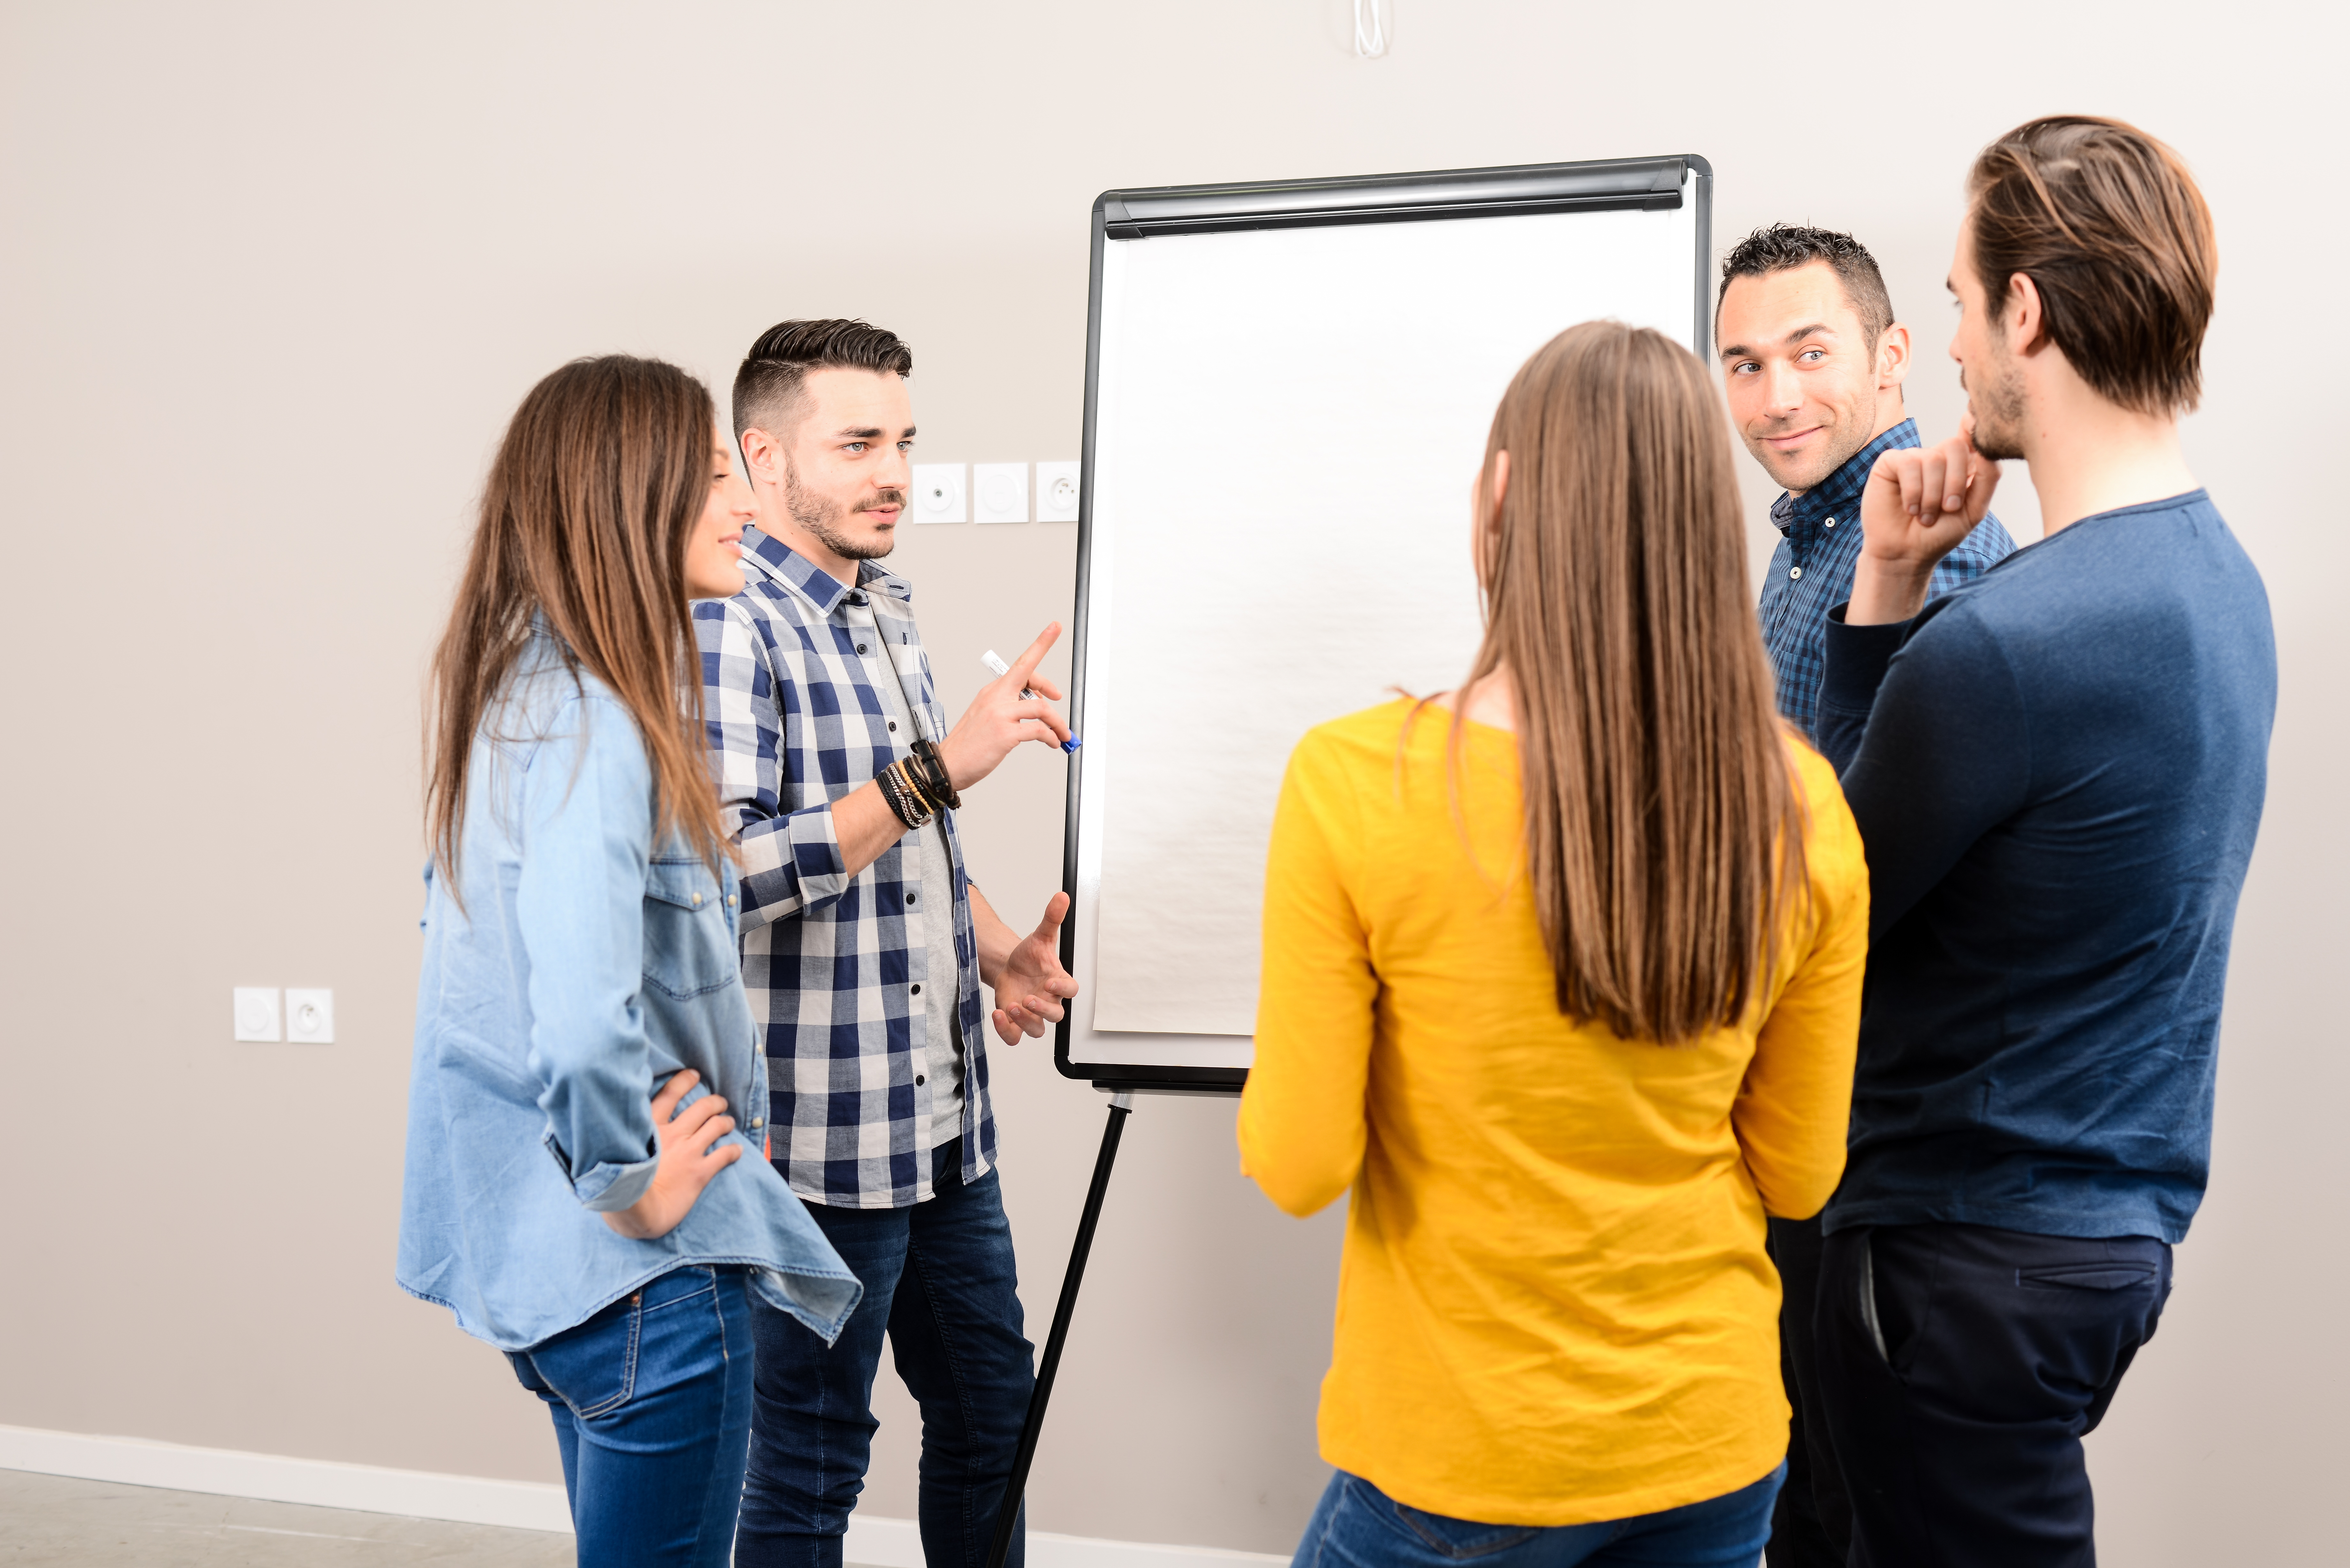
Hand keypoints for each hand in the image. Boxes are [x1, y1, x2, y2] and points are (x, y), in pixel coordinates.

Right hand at [601, 1070, 742, 1239]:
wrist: (634, 1212)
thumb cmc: (619, 1186)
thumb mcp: (616, 1151)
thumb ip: (624, 1137)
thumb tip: (617, 1131)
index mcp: (650, 1127)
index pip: (669, 1094)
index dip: (684, 1081)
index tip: (694, 1075)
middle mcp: (672, 1135)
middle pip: (700, 1108)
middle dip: (714, 1102)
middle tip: (719, 1103)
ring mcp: (688, 1152)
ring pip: (715, 1126)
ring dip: (725, 1122)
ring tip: (729, 1122)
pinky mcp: (700, 1172)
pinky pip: (724, 1155)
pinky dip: (734, 1151)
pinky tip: (737, 1151)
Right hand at [936, 623, 1072, 790]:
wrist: (948, 764)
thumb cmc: (968, 744)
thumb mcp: (986, 716)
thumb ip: (1009, 707)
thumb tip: (1035, 706)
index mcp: (991, 691)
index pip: (1020, 663)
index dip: (1041, 644)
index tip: (1055, 628)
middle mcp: (995, 697)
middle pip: (1030, 677)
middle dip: (1050, 687)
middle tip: (1058, 699)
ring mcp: (1000, 714)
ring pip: (1041, 708)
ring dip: (1057, 722)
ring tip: (1061, 734)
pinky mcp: (1005, 733)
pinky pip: (1038, 730)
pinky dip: (1051, 737)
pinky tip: (1052, 743)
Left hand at [988, 891, 1079, 1044]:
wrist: (1010, 967)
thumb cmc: (1029, 956)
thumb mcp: (1039, 936)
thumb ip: (1052, 918)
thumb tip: (1061, 896)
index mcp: (1057, 981)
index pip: (1071, 990)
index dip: (1063, 989)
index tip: (1049, 982)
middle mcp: (1048, 1001)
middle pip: (1056, 1016)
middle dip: (1042, 1010)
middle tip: (1026, 998)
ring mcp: (1032, 1014)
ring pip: (1038, 1030)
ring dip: (1026, 1021)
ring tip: (1011, 1006)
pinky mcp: (1016, 1022)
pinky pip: (1016, 1036)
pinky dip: (1007, 1031)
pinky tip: (998, 1015)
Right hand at [1849, 429, 2001, 624]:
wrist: (1906, 555)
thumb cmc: (1939, 534)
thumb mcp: (1974, 509)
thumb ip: (1988, 478)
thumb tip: (1989, 448)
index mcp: (1960, 466)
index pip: (1971, 437)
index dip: (1973, 426)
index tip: (1971, 420)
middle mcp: (1937, 458)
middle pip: (1955, 446)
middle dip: (1955, 481)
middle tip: (1948, 508)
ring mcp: (1913, 459)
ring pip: (1931, 459)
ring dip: (1931, 495)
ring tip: (1925, 516)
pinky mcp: (1890, 464)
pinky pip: (1908, 464)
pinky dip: (1912, 491)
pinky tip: (1909, 509)